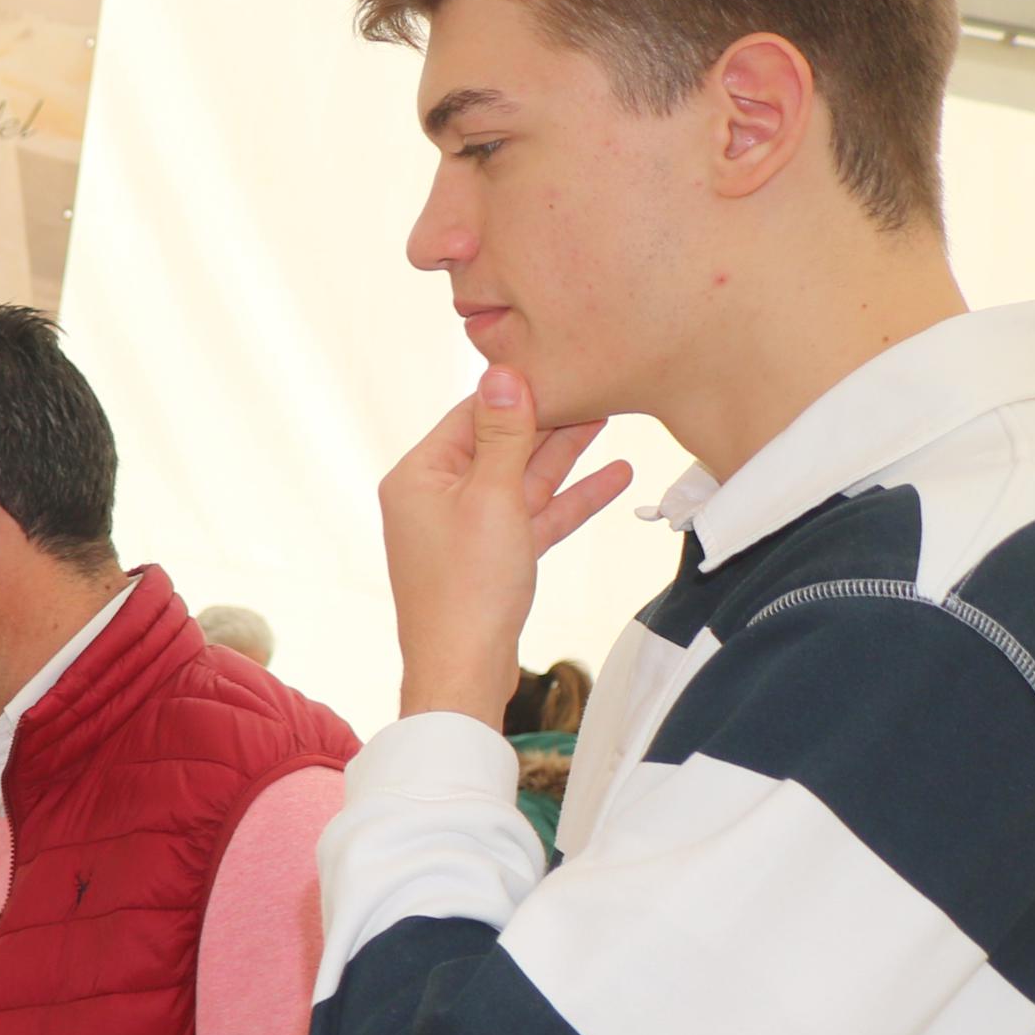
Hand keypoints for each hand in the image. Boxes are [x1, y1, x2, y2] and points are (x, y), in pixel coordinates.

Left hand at [381, 367, 633, 723]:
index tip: (561, 364)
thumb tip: (502, 374)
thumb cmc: (467, 588)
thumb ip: (504, 435)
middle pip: (499, 444)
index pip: (471, 416)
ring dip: (566, 453)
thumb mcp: (492, 498)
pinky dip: (570, 498)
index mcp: (418, 476)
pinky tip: (616, 475)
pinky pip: (534, 516)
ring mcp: (464, 528)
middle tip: (599, 385)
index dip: (519, 391)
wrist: (463, 671)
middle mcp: (434, 497)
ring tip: (612, 416)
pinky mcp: (492, 557)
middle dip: (550, 419)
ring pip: (521, 479)